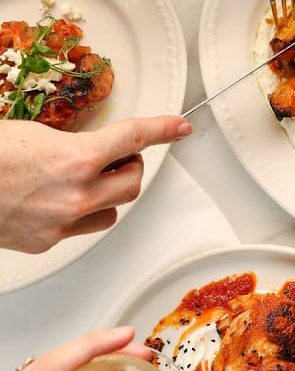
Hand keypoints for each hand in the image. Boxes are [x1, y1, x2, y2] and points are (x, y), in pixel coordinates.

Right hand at [0, 115, 190, 253]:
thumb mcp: (38, 135)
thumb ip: (76, 145)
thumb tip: (97, 149)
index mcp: (76, 159)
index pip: (134, 139)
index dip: (162, 130)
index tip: (179, 127)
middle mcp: (76, 195)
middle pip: (133, 183)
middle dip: (129, 167)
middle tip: (114, 157)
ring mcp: (63, 224)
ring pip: (113, 211)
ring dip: (107, 193)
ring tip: (82, 180)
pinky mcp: (48, 242)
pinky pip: (81, 228)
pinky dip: (79, 212)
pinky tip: (55, 199)